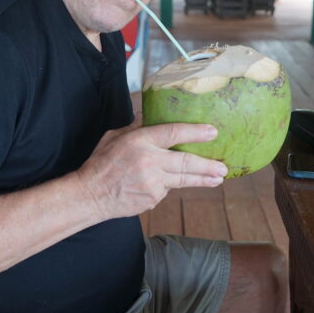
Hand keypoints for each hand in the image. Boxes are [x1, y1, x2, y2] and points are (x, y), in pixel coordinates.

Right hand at [75, 120, 226, 219]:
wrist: (90, 195)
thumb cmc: (101, 163)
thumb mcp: (115, 136)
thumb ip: (137, 127)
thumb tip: (152, 114)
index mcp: (139, 141)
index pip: (173, 132)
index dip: (195, 132)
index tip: (212, 132)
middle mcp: (149, 161)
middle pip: (186, 161)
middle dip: (208, 164)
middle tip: (223, 166)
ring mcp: (152, 182)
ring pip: (183, 179)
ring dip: (203, 179)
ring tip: (218, 178)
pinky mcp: (153, 198)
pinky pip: (167, 189)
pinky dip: (170, 185)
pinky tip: (170, 184)